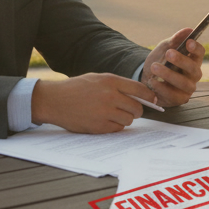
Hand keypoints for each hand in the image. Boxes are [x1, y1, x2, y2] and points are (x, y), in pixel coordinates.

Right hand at [31, 73, 156, 133]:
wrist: (55, 101)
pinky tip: (105, 120)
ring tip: (115, 114)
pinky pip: (117, 129)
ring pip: (128, 120)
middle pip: (137, 108)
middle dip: (137, 110)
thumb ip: (117, 85)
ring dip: (125, 119)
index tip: (152, 100)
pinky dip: (115, 126)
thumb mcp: (97, 78)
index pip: (140, 90)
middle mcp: (110, 96)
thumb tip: (139, 94)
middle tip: (131, 110)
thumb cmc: (76, 88)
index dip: (149, 96)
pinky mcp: (99, 126)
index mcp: (110, 81)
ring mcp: (105, 112)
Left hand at [141, 28, 204, 107]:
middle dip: (181, 60)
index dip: (196, 48)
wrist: (147, 77)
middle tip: (168, 53)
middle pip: (193, 68)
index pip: (200, 53)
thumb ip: (176, 40)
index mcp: (193, 59)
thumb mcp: (165, 48)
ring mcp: (188, 88)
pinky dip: (161, 88)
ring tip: (154, 67)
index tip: (188, 42)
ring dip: (169, 74)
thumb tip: (188, 30)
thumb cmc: (161, 61)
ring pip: (183, 83)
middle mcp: (194, 75)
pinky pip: (173, 95)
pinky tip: (152, 81)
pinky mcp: (179, 99)